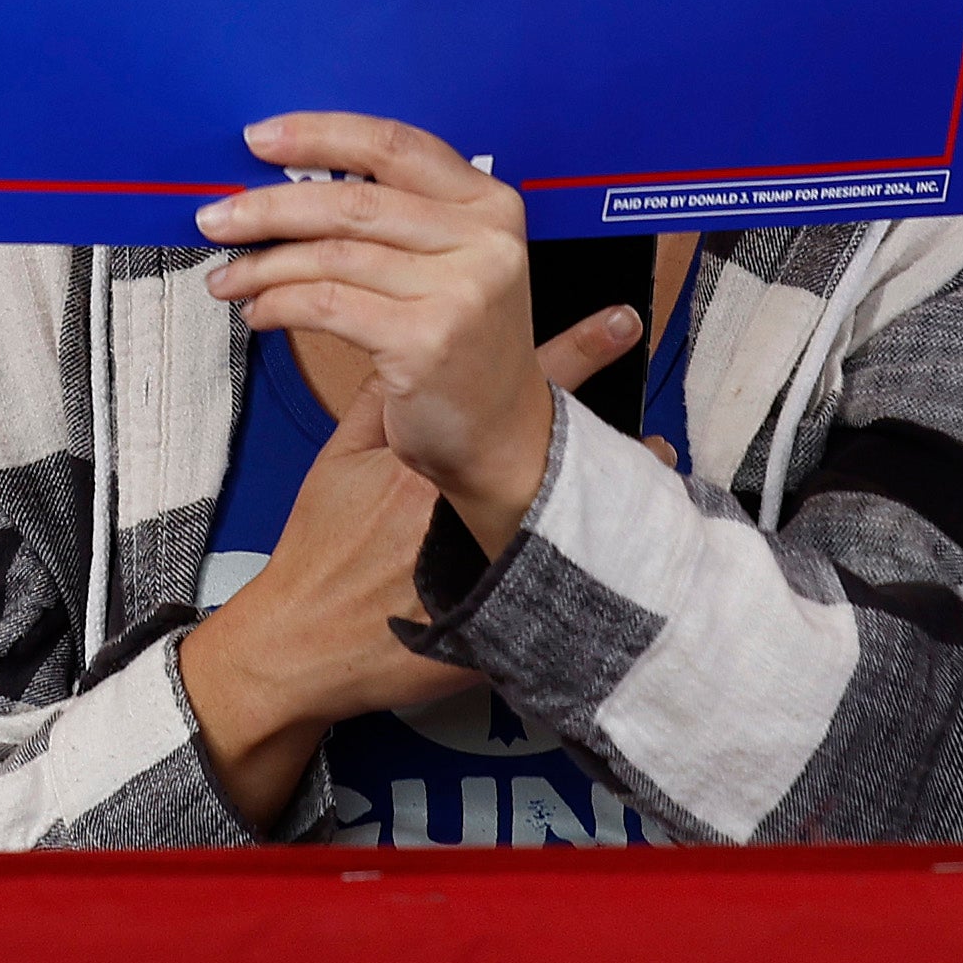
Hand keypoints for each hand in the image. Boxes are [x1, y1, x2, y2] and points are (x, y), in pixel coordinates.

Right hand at [178, 307, 640, 826]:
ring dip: (616, 510)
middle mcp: (473, 511)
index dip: (573, 355)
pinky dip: (596, 577)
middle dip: (617, 453)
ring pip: (571, 529)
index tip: (618, 324)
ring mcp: (492, 571)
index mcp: (436, 464)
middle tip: (662, 444)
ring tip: (653, 499)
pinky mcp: (502, 626)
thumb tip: (408, 347)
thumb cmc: (317, 546)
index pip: (512, 396)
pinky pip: (563, 600)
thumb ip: (379, 405)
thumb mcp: (337, 461)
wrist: (300, 638)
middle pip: (559, 468)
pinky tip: (626, 570)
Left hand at [201, 114, 581, 540]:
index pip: (393, 145)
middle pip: (351, 203)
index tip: (257, 139)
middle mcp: (484, 241)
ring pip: (330, 256)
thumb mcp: (442, 259)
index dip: (318, 135)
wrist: (502, 432)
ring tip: (227, 279)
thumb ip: (386, 214)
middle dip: (267, 208)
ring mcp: (461, 291)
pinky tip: (259, 312)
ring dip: (262, 266)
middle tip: (214, 218)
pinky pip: (325, 305)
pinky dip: (278, 304)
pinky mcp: (428, 341)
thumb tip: (272, 184)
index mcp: (487, 203)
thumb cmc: (455, 336)